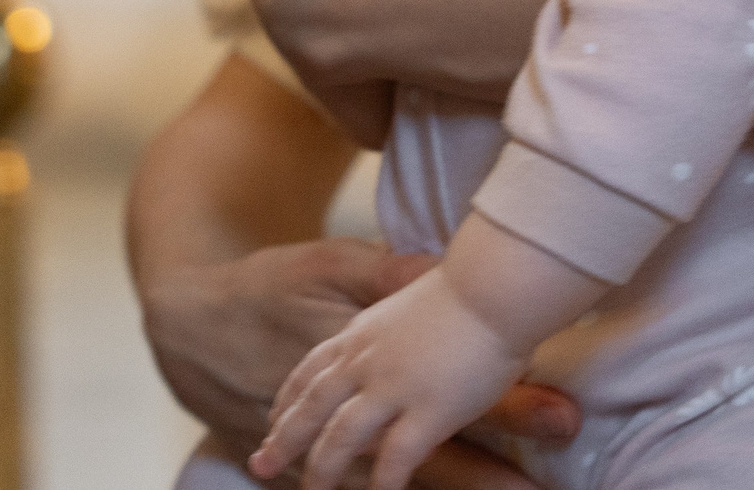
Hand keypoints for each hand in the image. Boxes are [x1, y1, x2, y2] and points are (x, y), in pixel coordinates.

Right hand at [140, 237, 574, 489]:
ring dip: (454, 487)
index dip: (504, 403)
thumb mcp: (323, 263)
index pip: (442, 384)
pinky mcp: (301, 464)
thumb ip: (385, 275)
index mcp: (354, 351)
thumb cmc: (267, 286)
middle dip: (488, 470)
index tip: (563, 416)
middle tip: (543, 488)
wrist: (190, 325)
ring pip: (395, 479)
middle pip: (426, 448)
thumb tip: (440, 268)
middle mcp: (342, 407)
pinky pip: (354, 487)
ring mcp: (318, 443)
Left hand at [253, 268, 532, 489]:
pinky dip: (382, 485)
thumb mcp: (413, 295)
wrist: (494, 283)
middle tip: (260, 464)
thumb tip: (402, 333)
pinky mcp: (425, 412)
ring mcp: (392, 387)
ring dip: (323, 470)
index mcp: (363, 331)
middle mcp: (367, 360)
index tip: (273, 417)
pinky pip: (394, 461)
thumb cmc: (471, 283)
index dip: (290, 397)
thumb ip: (397, 322)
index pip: (312, 369)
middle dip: (284, 439)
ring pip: (341, 438)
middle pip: (313, 407)